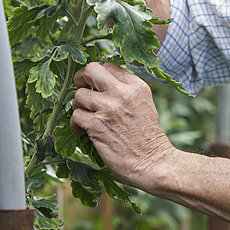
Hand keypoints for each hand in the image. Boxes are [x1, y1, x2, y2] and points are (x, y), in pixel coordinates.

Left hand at [70, 62, 175, 190]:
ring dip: (78, 106)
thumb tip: (101, 86)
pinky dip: (76, 124)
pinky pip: (75, 115)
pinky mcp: (97, 125)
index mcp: (136, 86)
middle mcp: (123, 92)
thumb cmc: (148, 138)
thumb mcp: (144, 104)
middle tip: (81, 89)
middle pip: (91, 70)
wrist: (153, 162)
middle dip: (80, 78)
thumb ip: (127, 92)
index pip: (109, 66)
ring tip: (85, 117)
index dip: (98, 76)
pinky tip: (83, 131)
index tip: (95, 86)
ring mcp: (109, 108)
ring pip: (79, 95)